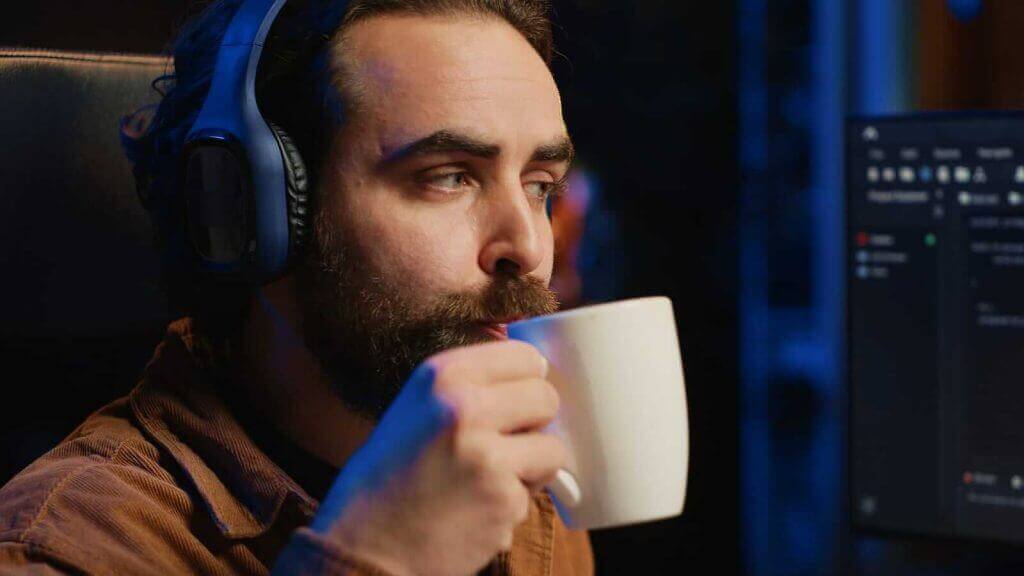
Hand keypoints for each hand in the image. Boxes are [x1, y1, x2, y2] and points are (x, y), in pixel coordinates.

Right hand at [310, 340, 565, 575]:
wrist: (365, 542)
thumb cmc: (393, 474)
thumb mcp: (420, 406)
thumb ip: (472, 385)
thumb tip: (538, 371)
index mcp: (443, 375)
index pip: (525, 356)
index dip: (528, 381)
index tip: (517, 398)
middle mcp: (464, 406)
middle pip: (546, 397)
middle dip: (535, 423)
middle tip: (505, 443)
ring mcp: (486, 454)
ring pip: (552, 448)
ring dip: (531, 467)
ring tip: (489, 478)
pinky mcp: (502, 499)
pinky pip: (534, 494)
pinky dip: (512, 504)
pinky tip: (477, 508)